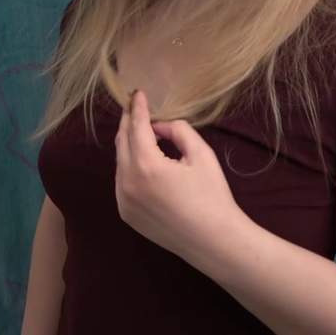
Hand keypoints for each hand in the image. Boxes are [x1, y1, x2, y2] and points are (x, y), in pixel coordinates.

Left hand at [114, 89, 245, 258]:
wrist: (215, 242)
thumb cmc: (213, 196)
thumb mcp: (201, 155)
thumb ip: (177, 131)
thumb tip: (159, 125)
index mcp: (146, 165)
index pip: (136, 127)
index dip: (137, 108)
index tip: (137, 93)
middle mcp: (127, 181)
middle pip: (121, 142)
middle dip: (128, 123)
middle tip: (134, 108)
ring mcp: (123, 200)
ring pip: (120, 162)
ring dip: (129, 145)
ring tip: (141, 133)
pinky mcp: (125, 213)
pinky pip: (122, 182)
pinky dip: (129, 168)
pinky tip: (143, 163)